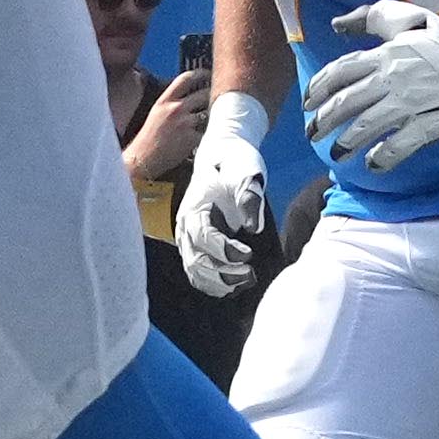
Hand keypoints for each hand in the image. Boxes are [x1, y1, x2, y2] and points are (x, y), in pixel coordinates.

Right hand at [178, 88, 299, 293]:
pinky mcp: (197, 245)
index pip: (204, 238)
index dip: (225, 251)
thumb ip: (249, 197)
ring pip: (195, 272)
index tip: (249, 254)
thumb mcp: (245, 172)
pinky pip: (198, 273)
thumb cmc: (234, 161)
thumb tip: (253, 227)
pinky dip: (214, 284)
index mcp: (193, 210)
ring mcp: (189, 238)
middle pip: (196, 261)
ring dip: (219, 283)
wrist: (223, 153)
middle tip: (250, 274)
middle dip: (223, 273)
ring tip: (245, 282)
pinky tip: (234, 285)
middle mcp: (185, 228)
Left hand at [307, 0, 438, 166]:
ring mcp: (411, 103)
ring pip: (367, 126)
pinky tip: (373, 163)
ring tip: (337, 155)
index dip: (319, 88)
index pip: (341, 71)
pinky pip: (400, 145)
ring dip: (347, 143)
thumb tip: (338, 25)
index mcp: (387, 53)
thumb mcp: (411, 18)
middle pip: (347, 102)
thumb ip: (373, 18)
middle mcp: (394, 78)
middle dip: (323, 121)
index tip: (309, 103)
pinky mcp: (430, 124)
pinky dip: (382, 157)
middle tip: (313, 135)